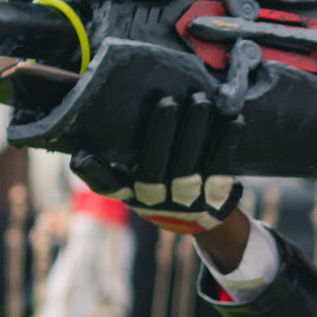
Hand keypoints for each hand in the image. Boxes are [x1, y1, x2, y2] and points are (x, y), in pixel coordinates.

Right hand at [72, 94, 242, 235]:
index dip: (93, 172)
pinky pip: (220, 169)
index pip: (107, 184)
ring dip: (195, 132)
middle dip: (162, 133)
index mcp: (130, 190)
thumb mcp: (132, 176)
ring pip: (188, 165)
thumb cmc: (158, 182)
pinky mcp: (214, 196)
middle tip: (170, 100)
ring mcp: (185, 201)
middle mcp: (155, 200)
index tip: (83, 155)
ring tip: (202, 102)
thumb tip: (85, 136)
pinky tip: (234, 121)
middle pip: (154, 167)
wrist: (198, 216)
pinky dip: (226, 144)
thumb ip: (112, 158)